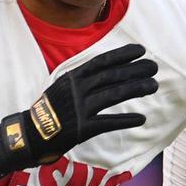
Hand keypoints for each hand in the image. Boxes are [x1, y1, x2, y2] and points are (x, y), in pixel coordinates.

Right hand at [0, 43, 157, 165]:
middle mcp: (77, 90)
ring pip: (113, 95)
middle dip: (135, 70)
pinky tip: (141, 119)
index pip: (102, 61)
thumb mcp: (62, 86)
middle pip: (111, 76)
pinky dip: (125, 120)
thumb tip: (106, 71)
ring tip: (153, 86)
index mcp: (73, 77)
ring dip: (135, 89)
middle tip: (154, 67)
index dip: (122, 55)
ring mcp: (79, 109)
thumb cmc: (50, 110)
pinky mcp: (82, 129)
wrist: (31, 134)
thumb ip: (82, 78)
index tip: (141, 50)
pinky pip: (108, 122)